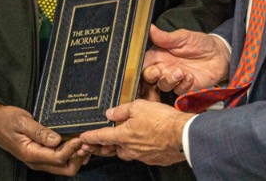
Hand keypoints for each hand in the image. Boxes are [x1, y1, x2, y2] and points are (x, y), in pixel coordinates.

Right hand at [0, 102, 86, 174]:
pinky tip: (75, 142)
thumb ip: (39, 131)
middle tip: (85, 142)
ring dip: (76, 156)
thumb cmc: (6, 119)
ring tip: (83, 141)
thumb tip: (57, 140)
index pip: (58, 158)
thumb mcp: (22, 121)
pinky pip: (59, 160)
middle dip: (78, 157)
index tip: (80, 137)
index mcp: (31, 153)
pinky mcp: (41, 155)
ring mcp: (39, 160)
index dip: (72, 149)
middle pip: (65, 169)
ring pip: (64, 166)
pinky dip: (70, 154)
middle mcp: (36, 161)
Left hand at [79, 100, 193, 165]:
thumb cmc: (162, 120)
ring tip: (128, 139)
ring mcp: (142, 156)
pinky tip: (147, 142)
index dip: (90, 137)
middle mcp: (130, 149)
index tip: (82, 139)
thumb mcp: (139, 106)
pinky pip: (143, 155)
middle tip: (100, 144)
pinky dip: (142, 149)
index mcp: (123, 136)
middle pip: (114, 149)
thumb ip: (122, 110)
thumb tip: (110, 113)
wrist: (183, 135)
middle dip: (106, 146)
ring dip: (126, 147)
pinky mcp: (155, 159)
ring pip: (129, 153)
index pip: (101, 137)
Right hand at [142, 25, 229, 94]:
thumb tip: (150, 28)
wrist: (219, 54)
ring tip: (180, 72)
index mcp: (160, 55)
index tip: (147, 65)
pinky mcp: (184, 87)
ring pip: (162, 85)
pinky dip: (183, 84)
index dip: (143, 65)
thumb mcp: (183, 37)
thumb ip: (166, 37)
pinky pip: (178, 90)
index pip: (145, 62)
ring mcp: (174, 79)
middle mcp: (165, 67)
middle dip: (151, 76)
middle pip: (149, 77)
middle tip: (158, 71)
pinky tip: (190, 77)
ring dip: (169, 80)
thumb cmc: (200, 43)